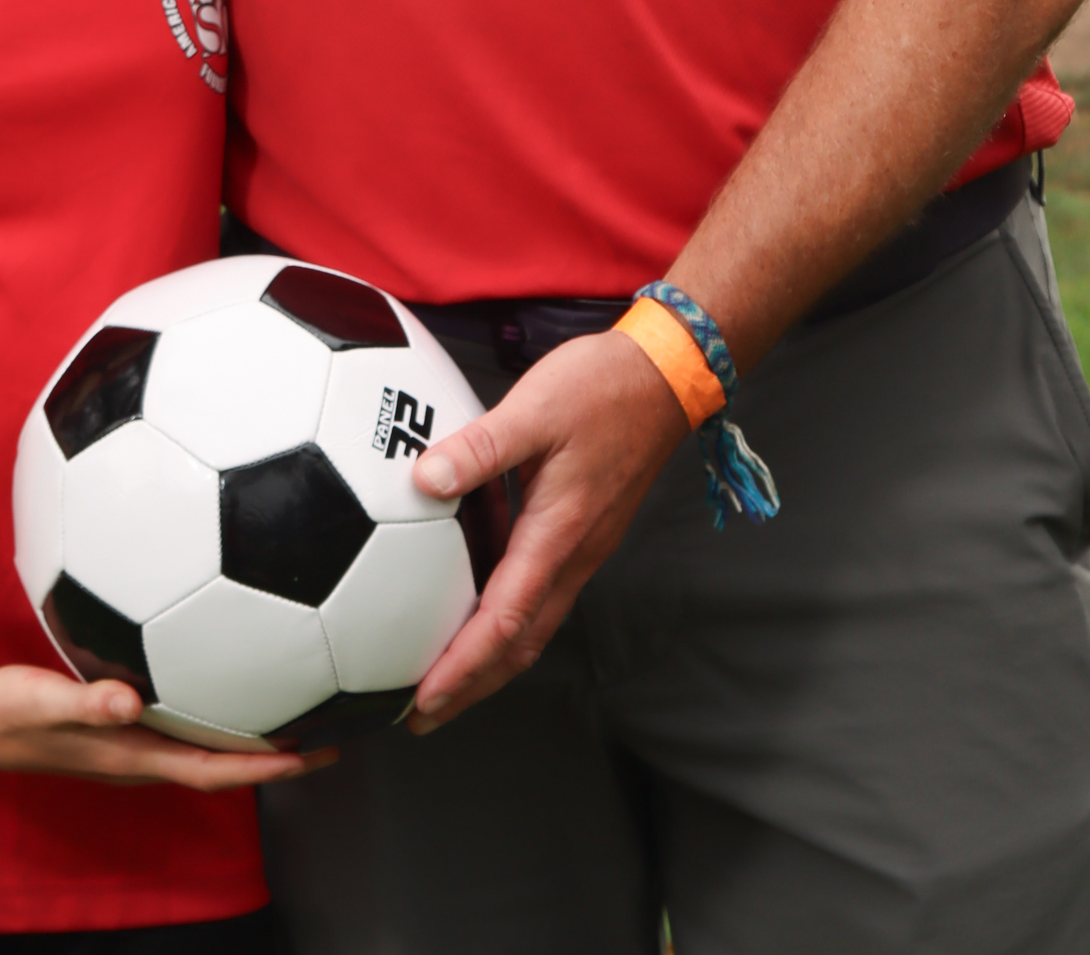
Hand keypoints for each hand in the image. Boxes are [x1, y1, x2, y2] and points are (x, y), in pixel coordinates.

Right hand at [0, 659, 331, 790]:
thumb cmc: (5, 712)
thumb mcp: (40, 702)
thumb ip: (85, 702)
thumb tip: (130, 701)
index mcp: (134, 756)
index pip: (215, 770)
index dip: (267, 767)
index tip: (316, 751)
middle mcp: (143, 752)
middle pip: (224, 759)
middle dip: (280, 749)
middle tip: (333, 721)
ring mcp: (134, 737)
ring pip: (207, 737)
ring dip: (252, 725)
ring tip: (297, 693)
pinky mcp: (122, 715)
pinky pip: (183, 711)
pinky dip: (214, 696)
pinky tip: (224, 658)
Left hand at [409, 330, 686, 730]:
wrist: (666, 377)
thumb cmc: (603, 389)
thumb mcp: (533, 408)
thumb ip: (478, 447)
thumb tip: (424, 479)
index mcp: (557, 535)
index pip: (504, 621)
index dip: (462, 667)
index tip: (424, 700)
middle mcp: (573, 554)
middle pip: (519, 643)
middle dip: (471, 684)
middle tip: (422, 713)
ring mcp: (582, 546)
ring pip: (532, 621)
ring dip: (488, 656)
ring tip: (442, 671)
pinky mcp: (582, 530)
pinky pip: (539, 589)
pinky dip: (503, 612)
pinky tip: (472, 591)